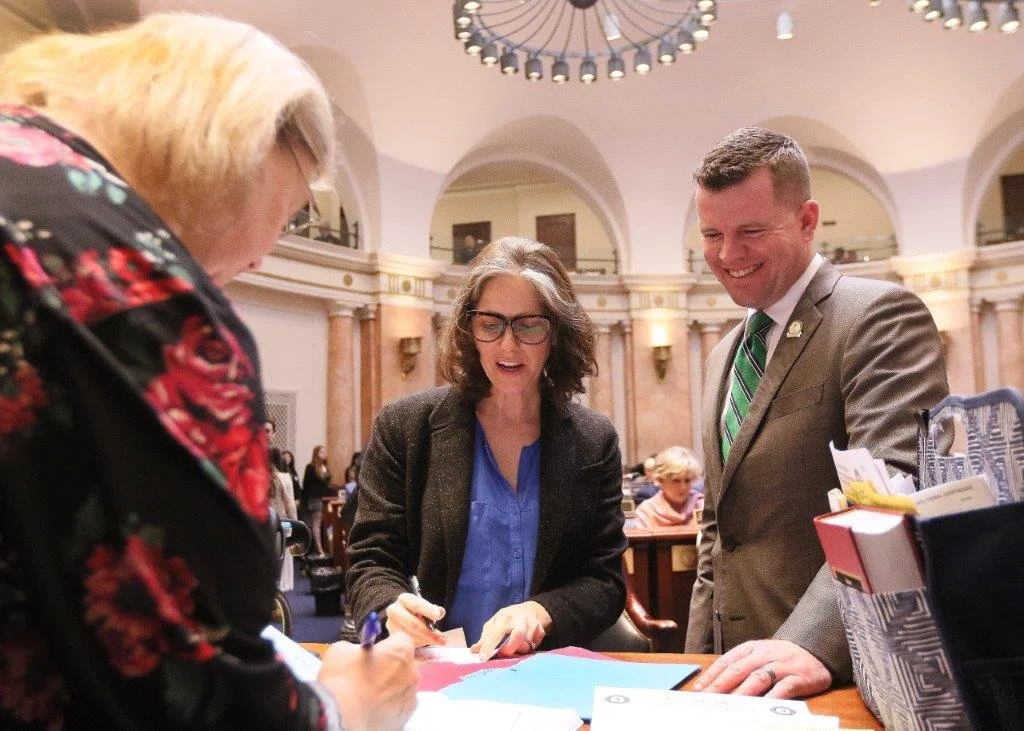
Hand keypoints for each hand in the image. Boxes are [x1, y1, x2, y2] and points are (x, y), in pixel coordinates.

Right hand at [317, 634, 418, 730]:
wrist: (340, 716)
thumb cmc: (341, 679)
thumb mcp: (341, 650)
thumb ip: (357, 649)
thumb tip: (357, 653)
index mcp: (401, 651)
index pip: (401, 640)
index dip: (387, 645)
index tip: (375, 652)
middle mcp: (412, 673)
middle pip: (404, 665)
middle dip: (390, 668)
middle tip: (369, 675)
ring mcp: (410, 699)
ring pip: (403, 688)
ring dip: (390, 688)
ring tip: (368, 696)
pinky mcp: (403, 720)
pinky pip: (399, 708)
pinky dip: (388, 708)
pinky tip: (372, 709)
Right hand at [384, 592, 446, 646]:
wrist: (401, 616)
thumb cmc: (416, 611)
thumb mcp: (424, 606)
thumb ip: (433, 609)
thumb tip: (440, 612)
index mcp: (404, 599)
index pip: (416, 605)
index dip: (427, 610)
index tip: (437, 615)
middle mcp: (394, 610)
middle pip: (413, 623)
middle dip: (428, 632)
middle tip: (442, 639)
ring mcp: (391, 625)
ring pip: (410, 636)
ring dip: (426, 640)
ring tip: (438, 642)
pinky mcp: (392, 636)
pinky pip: (407, 643)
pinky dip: (419, 644)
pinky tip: (428, 644)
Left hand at [471, 600, 551, 659]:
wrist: (532, 610)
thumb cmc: (509, 618)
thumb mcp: (495, 622)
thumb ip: (485, 637)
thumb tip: (474, 650)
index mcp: (505, 617)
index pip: (495, 632)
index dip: (488, 646)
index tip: (483, 658)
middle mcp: (520, 620)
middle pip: (518, 635)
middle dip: (509, 649)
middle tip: (503, 655)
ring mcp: (533, 625)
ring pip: (527, 644)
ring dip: (519, 651)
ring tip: (515, 650)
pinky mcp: (541, 632)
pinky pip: (535, 646)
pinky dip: (528, 650)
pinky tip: (525, 646)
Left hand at [692, 640, 831, 698]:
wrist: (816, 649)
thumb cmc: (781, 657)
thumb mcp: (759, 655)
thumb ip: (741, 667)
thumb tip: (717, 686)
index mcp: (751, 649)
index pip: (727, 661)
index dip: (711, 676)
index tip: (698, 690)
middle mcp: (764, 655)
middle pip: (739, 670)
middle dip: (721, 686)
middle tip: (708, 699)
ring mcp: (781, 665)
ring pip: (758, 678)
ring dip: (742, 693)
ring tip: (730, 705)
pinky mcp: (799, 677)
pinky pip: (784, 688)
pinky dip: (773, 697)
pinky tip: (763, 706)